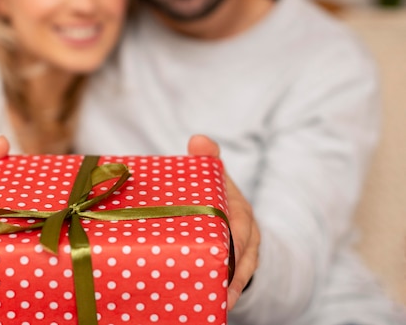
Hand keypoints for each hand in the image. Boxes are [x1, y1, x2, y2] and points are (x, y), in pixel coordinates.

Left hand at [187, 134, 259, 309]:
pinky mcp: (238, 270)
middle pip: (243, 256)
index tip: (224, 255)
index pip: (241, 227)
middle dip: (232, 273)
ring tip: (220, 304)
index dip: (234, 241)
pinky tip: (217, 309)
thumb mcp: (216, 178)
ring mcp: (246, 255)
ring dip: (231, 289)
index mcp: (241, 212)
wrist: (235, 219)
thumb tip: (198, 139)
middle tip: (218, 290)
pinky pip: (236, 283)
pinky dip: (228, 294)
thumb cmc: (218, 197)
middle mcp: (248, 236)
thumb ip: (208, 161)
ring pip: (242, 274)